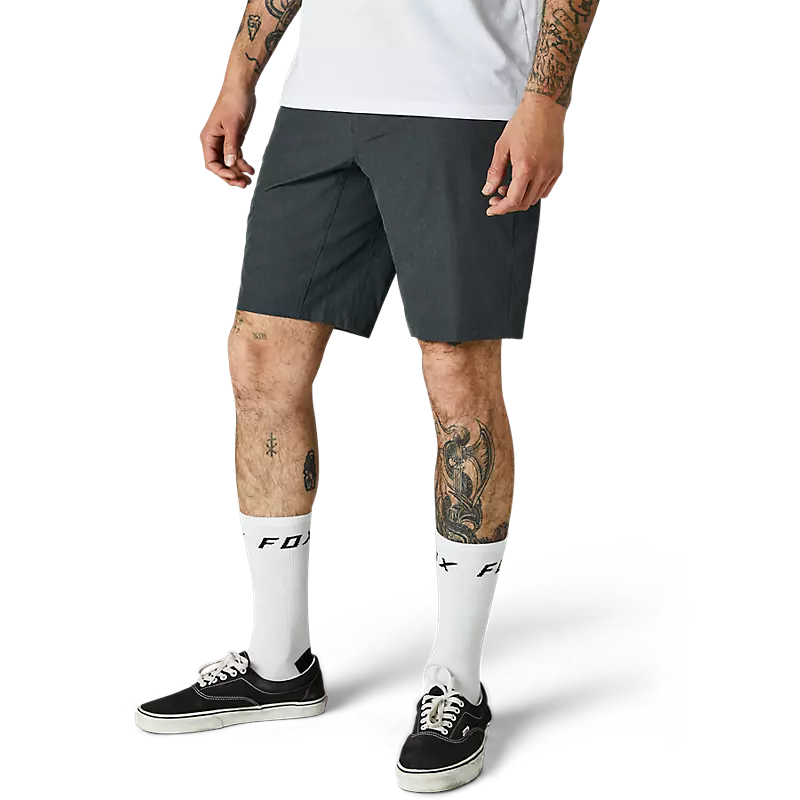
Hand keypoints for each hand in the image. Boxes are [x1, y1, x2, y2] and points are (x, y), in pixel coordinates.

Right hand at [199, 88, 256, 188]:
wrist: (242, 88)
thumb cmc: (233, 101)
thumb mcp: (233, 125)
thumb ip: (231, 146)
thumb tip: (229, 163)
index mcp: (208, 138)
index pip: (211, 163)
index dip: (222, 173)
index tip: (234, 177)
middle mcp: (214, 141)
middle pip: (220, 167)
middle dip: (231, 177)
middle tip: (243, 184)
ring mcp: (224, 141)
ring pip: (229, 163)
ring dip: (238, 173)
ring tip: (249, 180)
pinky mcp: (234, 139)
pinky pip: (236, 156)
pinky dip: (243, 164)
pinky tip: (251, 170)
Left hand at [482, 94, 565, 214]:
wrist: (544, 107)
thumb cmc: (524, 122)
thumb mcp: (502, 147)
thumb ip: (494, 172)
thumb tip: (488, 190)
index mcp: (526, 168)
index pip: (513, 201)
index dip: (501, 209)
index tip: (492, 209)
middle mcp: (542, 172)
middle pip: (524, 203)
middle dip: (508, 205)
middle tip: (497, 199)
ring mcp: (552, 171)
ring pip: (536, 198)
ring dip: (521, 198)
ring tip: (510, 187)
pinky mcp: (559, 168)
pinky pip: (547, 190)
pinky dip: (534, 193)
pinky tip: (525, 184)